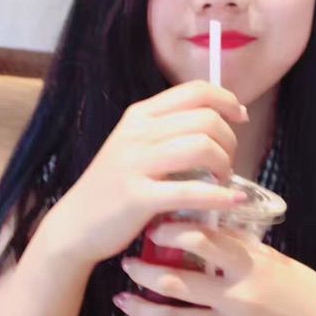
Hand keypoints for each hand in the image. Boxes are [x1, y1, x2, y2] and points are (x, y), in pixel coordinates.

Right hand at [44, 81, 249, 266]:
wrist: (75, 224)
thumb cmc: (114, 186)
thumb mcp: (135, 146)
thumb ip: (168, 130)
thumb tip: (217, 119)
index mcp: (140, 115)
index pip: (195, 90)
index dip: (227, 100)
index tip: (240, 117)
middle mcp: (138, 132)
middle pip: (206, 119)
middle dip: (230, 141)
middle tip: (228, 164)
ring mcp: (135, 163)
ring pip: (201, 147)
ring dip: (225, 165)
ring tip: (224, 181)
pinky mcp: (137, 197)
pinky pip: (190, 191)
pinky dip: (220, 197)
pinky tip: (233, 201)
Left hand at [114, 222, 315, 315]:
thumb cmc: (303, 289)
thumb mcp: (274, 259)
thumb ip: (241, 246)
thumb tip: (208, 225)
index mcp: (248, 265)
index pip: (202, 241)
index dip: (171, 233)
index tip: (154, 229)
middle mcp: (236, 297)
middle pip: (177, 282)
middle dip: (145, 272)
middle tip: (128, 263)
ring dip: (143, 310)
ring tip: (122, 299)